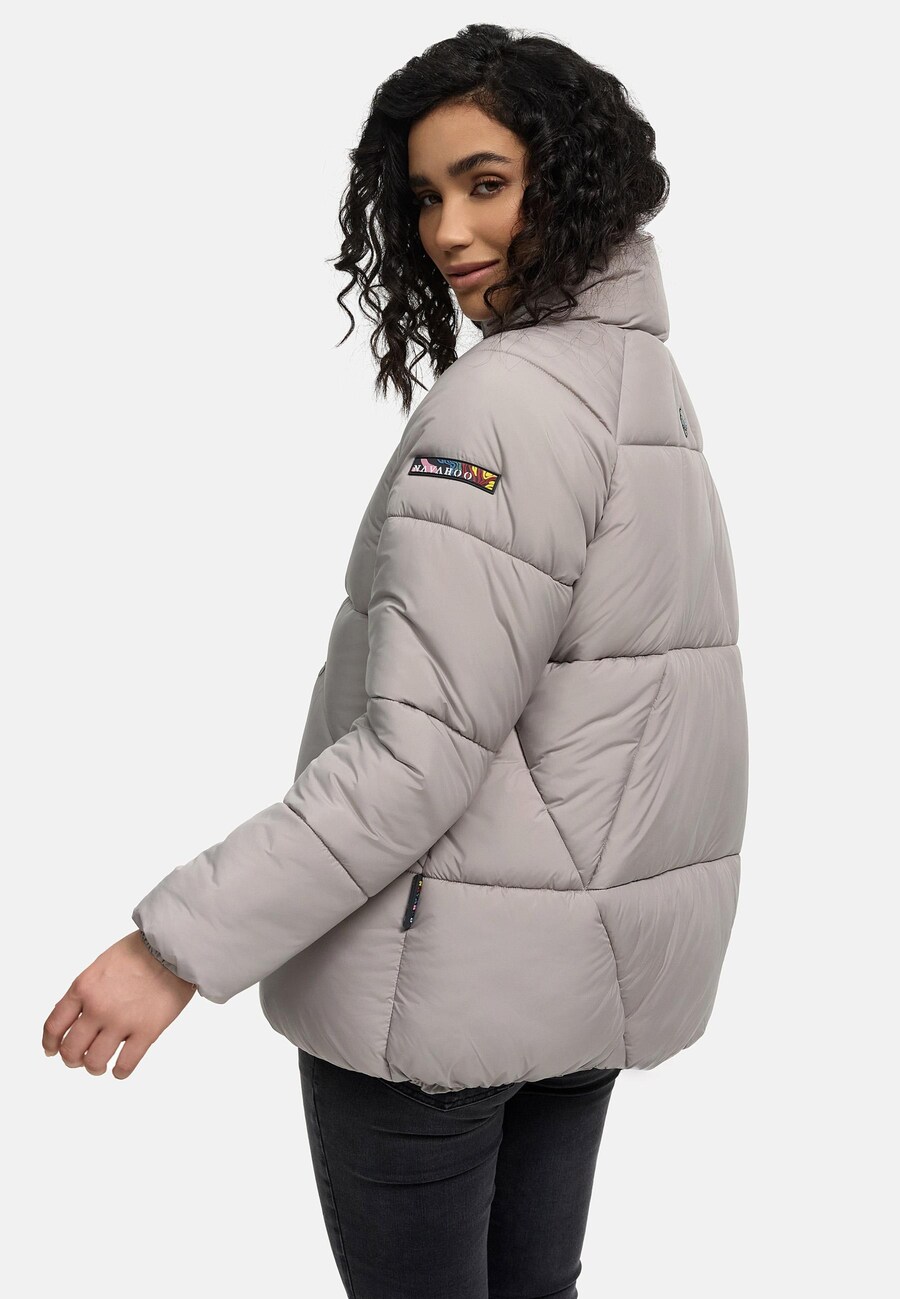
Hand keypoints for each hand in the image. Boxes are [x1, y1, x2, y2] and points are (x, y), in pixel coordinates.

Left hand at [42, 931, 197, 1079]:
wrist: (174, 946)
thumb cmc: (141, 951)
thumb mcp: (102, 964)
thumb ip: (88, 990)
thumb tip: (78, 1016)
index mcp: (83, 988)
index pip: (54, 1026)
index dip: (50, 1044)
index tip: (52, 1051)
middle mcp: (97, 1007)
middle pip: (71, 1049)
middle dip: (72, 1059)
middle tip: (80, 1060)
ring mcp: (121, 1021)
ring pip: (94, 1061)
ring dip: (94, 1067)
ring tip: (100, 1066)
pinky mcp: (146, 1031)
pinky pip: (125, 1064)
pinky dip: (120, 1072)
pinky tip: (120, 1069)